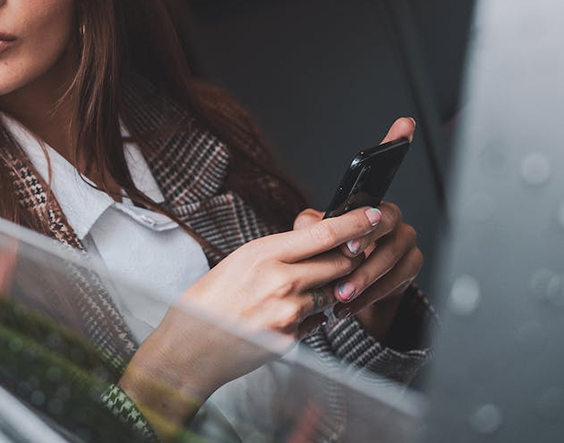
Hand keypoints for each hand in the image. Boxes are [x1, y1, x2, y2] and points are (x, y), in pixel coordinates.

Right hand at [118, 204, 380, 433]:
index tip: (375, 216)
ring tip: (290, 294)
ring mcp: (288, 313)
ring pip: (331, 293)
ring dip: (325, 291)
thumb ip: (278, 253)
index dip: (356, 223)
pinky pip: (317, 322)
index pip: (325, 234)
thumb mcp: (239, 262)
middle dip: (346, 261)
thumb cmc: (207, 301)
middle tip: (341, 258)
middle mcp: (280, 281)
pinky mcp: (291, 339)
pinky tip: (280, 317)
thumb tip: (314, 244)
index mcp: (264, 253)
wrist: (188, 348)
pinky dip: (309, 317)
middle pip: (338, 264)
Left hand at [296, 118, 423, 339]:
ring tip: (341, 293)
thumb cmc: (324, 260)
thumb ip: (310, 229)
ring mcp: (405, 240)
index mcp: (365, 203)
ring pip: (394, 254)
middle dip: (367, 237)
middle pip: (387, 219)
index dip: (395, 142)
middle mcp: (390, 216)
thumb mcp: (309, 241)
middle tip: (347, 254)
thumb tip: (312, 224)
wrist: (342, 295)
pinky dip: (373, 293)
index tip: (404, 124)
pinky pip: (398, 279)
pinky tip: (351, 304)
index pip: (381, 167)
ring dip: (366, 275)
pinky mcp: (411, 266)